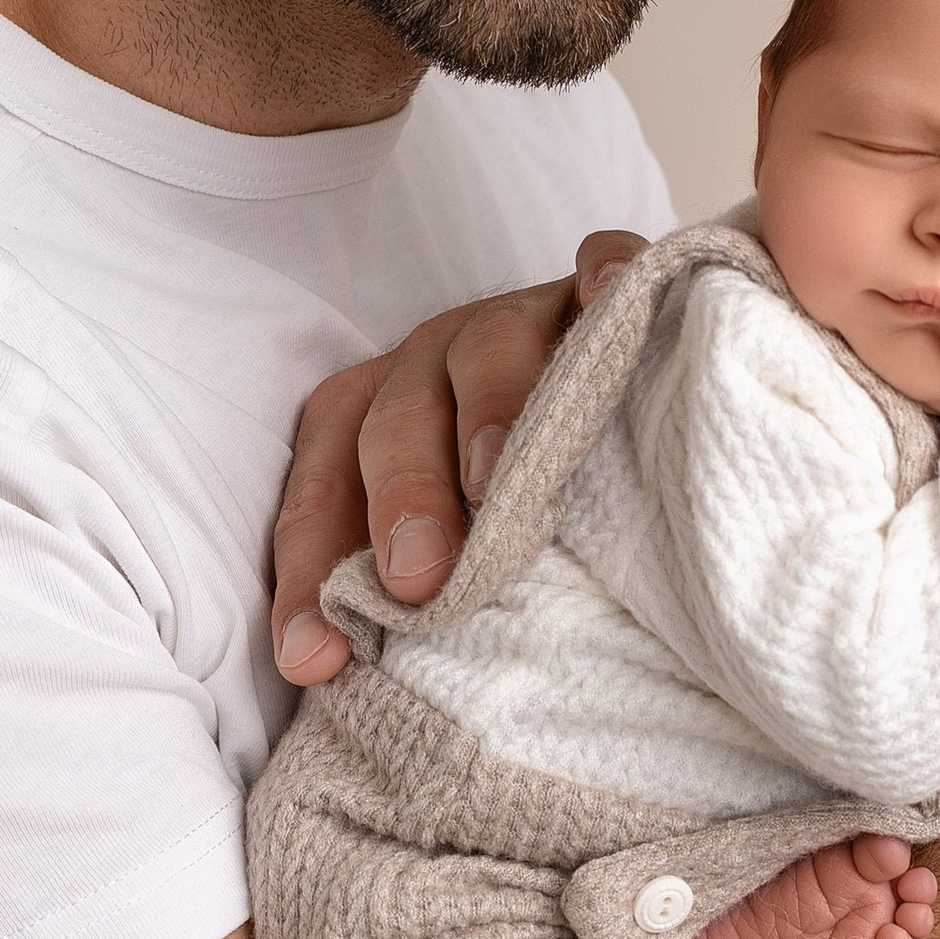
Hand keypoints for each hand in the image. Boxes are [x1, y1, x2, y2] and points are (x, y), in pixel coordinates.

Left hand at [270, 229, 648, 681]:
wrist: (627, 399)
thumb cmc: (522, 503)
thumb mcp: (455, 548)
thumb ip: (405, 588)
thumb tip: (327, 675)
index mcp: (382, 421)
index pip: (324, 485)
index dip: (311, 569)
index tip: (315, 659)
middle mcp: (437, 363)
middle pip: (397, 417)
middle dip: (400, 500)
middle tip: (416, 581)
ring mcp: (526, 321)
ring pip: (489, 344)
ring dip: (486, 410)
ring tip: (495, 484)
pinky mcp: (612, 295)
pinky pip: (607, 263)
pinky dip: (607, 275)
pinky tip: (610, 300)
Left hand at [650, 837, 938, 938]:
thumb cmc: (731, 885)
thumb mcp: (777, 854)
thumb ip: (826, 844)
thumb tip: (880, 835)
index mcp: (848, 869)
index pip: (892, 859)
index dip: (905, 859)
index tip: (899, 859)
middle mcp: (856, 907)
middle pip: (910, 903)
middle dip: (920, 901)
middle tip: (915, 896)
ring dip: (908, 938)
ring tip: (895, 933)